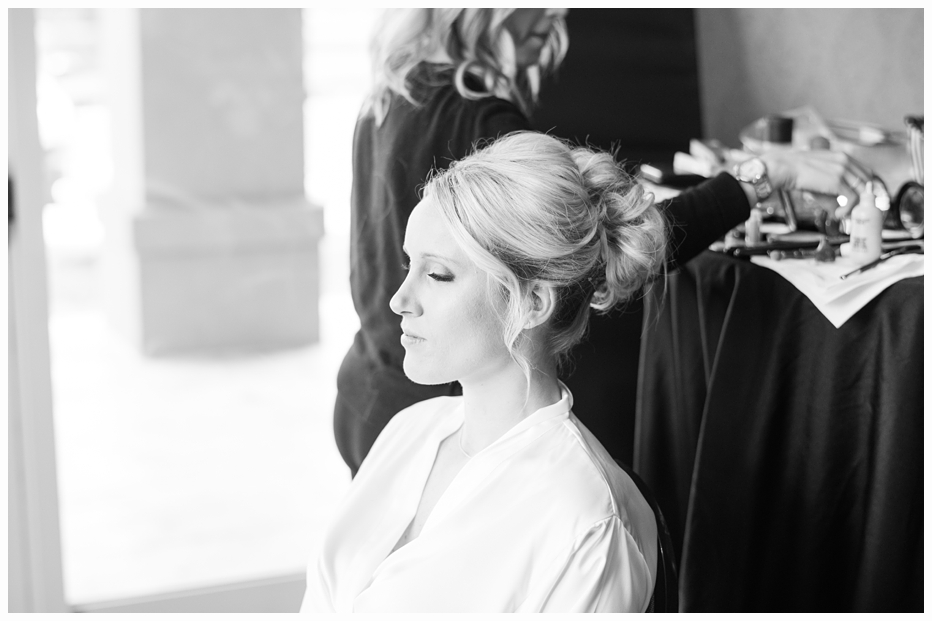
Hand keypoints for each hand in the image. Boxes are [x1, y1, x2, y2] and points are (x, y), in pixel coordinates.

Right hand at [759, 148, 873, 217]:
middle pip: (868, 180)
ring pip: (863, 191)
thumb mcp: (818, 176)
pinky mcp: (837, 182)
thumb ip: (831, 189)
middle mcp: (845, 161)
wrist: (784, 168)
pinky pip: (852, 199)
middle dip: (866, 197)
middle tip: (858, 210)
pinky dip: (847, 210)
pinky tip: (837, 214)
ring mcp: (842, 171)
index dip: (868, 186)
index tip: (865, 198)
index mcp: (842, 156)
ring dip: (856, 206)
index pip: (865, 171)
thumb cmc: (795, 171)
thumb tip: (838, 210)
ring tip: (846, 214)